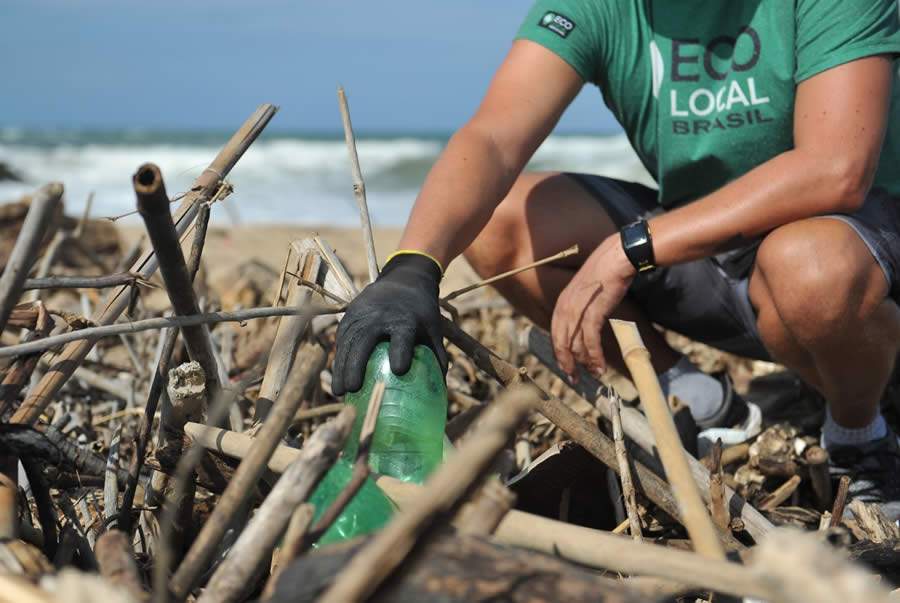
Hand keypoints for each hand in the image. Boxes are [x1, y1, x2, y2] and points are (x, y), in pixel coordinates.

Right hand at [332, 253, 446, 395]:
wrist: (402, 280)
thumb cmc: (420, 312)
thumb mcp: (433, 329)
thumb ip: (437, 356)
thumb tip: (441, 390)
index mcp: (405, 318)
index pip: (402, 335)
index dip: (400, 351)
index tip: (399, 370)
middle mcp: (380, 315)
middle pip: (365, 340)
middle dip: (357, 365)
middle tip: (353, 389)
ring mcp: (361, 314)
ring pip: (348, 342)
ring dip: (341, 368)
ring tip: (340, 392)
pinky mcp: (349, 315)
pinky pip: (341, 340)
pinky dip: (338, 360)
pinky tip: (338, 380)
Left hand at [551, 235, 635, 378]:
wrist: (617, 257)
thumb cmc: (606, 273)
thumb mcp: (587, 292)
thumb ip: (582, 308)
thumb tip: (586, 327)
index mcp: (562, 302)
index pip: (556, 334)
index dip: (560, 354)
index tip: (567, 367)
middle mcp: (565, 307)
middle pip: (561, 343)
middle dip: (567, 364)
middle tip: (575, 379)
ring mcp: (577, 310)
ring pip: (576, 345)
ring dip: (586, 363)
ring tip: (595, 375)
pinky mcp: (593, 312)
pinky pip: (591, 340)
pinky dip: (595, 356)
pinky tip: (600, 366)